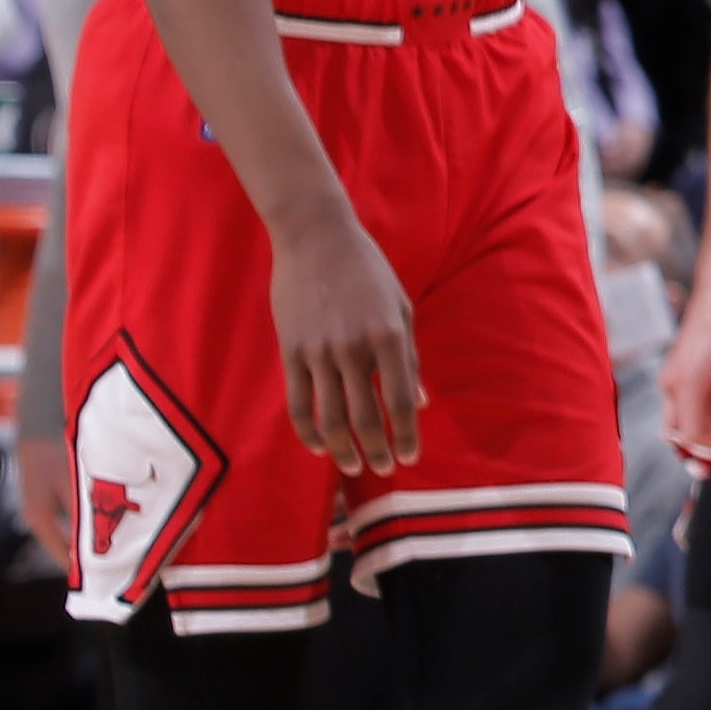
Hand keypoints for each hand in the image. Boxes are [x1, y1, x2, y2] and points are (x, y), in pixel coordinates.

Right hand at [272, 210, 423, 471]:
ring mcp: (319, 352)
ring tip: (353, 467)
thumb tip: (419, 403)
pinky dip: (309, 431)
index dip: (407, 435)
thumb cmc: (368, 272)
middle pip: (365, 417)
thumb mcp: (401, 308)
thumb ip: (409, 358)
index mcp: (390, 336)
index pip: (399, 400)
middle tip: (386, 469)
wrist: (316, 240)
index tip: (411, 458)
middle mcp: (354, 348)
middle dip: (378, 450)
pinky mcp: (290, 352)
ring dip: (343, 450)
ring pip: (330, 417)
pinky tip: (320, 446)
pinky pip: (299, 403)